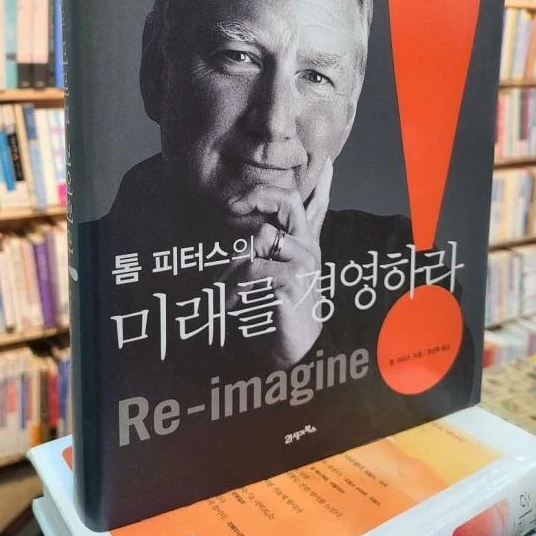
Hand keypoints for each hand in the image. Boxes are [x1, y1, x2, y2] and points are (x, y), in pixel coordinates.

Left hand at [222, 159, 332, 368]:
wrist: (293, 349)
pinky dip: (233, 285)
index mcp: (303, 243)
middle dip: (258, 196)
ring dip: (232, 261)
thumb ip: (271, 250)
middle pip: (288, 201)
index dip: (302, 185)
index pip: (312, 204)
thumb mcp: (276, 272)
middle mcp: (307, 249)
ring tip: (224, 286)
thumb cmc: (277, 308)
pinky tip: (232, 303)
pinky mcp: (292, 283)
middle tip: (231, 207)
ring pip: (260, 237)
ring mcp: (303, 264)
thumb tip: (259, 229)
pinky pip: (253, 269)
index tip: (264, 189)